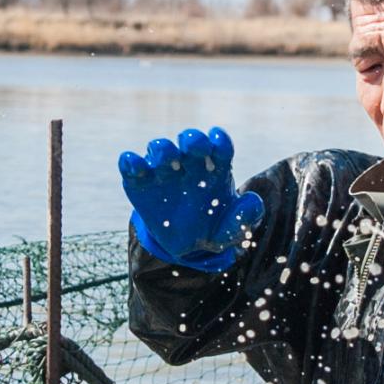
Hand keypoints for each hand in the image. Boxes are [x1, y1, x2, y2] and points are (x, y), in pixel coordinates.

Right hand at [119, 127, 263, 271]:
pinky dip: (130, 162)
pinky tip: (133, 163)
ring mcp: (164, 171)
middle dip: (193, 140)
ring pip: (160, 149)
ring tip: (168, 160)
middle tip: (194, 146)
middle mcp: (189, 164)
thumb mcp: (231, 230)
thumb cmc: (211, 228)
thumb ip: (244, 217)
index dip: (220, 141)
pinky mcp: (140, 183)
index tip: (218, 138)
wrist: (184, 245)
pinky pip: (132, 167)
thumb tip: (252, 201)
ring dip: (163, 149)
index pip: (221, 147)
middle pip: (191, 142)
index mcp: (215, 169)